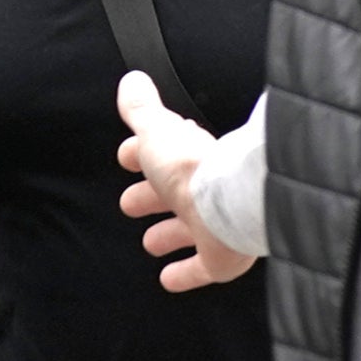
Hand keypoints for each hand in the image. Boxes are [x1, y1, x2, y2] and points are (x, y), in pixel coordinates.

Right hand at [117, 71, 252, 291]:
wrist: (232, 202)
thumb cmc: (194, 168)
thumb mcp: (157, 132)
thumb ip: (143, 110)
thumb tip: (133, 82)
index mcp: (189, 159)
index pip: (163, 153)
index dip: (142, 155)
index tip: (127, 158)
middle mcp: (204, 190)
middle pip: (173, 193)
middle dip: (150, 197)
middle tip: (132, 204)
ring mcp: (214, 224)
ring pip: (188, 229)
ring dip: (167, 234)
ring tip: (150, 242)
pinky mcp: (222, 257)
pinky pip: (202, 268)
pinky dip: (184, 273)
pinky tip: (169, 279)